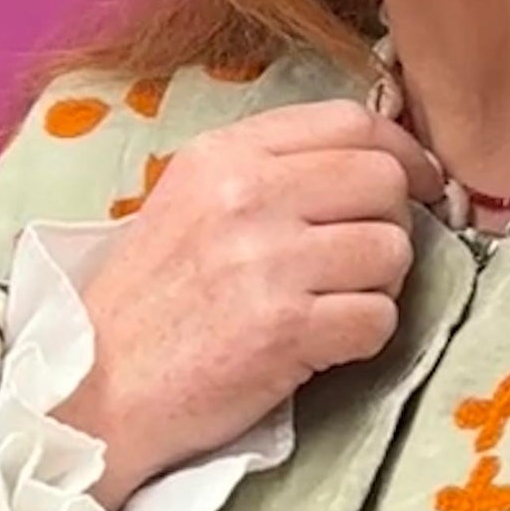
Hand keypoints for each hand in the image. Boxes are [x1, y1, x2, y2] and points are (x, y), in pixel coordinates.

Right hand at [55, 98, 443, 508]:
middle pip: (385, 182)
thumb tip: (375, 162)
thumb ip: (269, 171)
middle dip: (392, 224)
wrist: (94, 388)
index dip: (402, 153)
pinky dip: (363, 339)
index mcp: (224, 154)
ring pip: (392, 251)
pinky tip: (323, 346)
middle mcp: (247, 195)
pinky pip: (379, 320)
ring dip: (379, 287)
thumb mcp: (190, 203)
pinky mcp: (284, 329)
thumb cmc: (150, 302)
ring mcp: (267, 261)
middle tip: (363, 261)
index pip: (352, 121)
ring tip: (334, 306)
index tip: (415, 184)